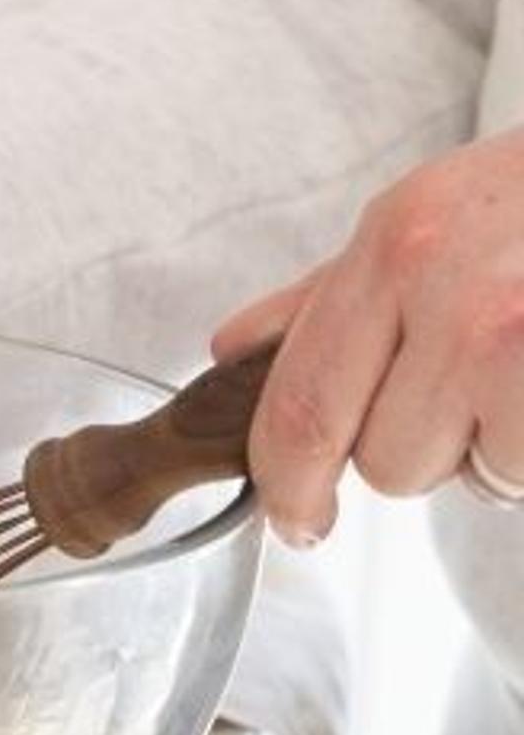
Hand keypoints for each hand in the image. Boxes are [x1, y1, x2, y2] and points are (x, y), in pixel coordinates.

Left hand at [212, 128, 523, 542]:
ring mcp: (521, 337)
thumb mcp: (432, 214)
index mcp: (399, 246)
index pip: (302, 403)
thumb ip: (330, 293)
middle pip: (388, 461)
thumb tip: (238, 350)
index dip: (288, 486)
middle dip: (427, 450)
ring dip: (503, 451)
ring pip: (475, 475)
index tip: (296, 520)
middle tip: (478, 388)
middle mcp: (455, 291)